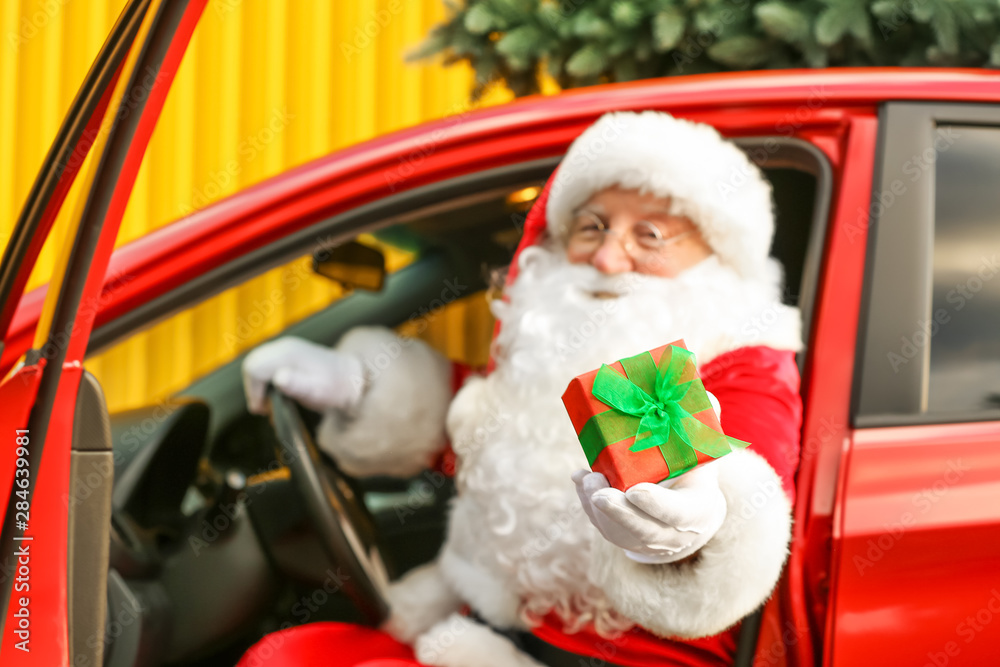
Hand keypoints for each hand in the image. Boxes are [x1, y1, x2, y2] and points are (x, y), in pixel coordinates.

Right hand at [242, 336, 364, 414]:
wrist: (353, 379)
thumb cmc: (336, 387)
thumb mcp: (318, 391)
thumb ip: (298, 384)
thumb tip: (279, 378)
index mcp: (288, 354)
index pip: (255, 368)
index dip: (253, 391)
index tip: (264, 409)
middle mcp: (284, 346)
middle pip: (252, 364)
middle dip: (253, 388)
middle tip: (266, 408)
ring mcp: (285, 348)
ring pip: (257, 364)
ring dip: (258, 385)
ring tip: (271, 404)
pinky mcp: (287, 354)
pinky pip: (266, 365)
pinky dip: (265, 381)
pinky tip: (277, 393)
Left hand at [572, 391, 725, 563]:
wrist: (689, 511)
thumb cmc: (694, 475)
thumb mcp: (703, 455)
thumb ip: (702, 427)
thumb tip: (705, 395)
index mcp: (695, 511)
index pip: (677, 514)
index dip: (657, 505)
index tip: (635, 491)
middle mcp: (670, 533)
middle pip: (643, 529)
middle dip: (619, 512)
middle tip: (598, 493)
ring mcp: (644, 539)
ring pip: (618, 531)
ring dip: (598, 507)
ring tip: (586, 480)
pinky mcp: (623, 536)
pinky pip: (603, 525)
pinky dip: (587, 504)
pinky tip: (581, 480)